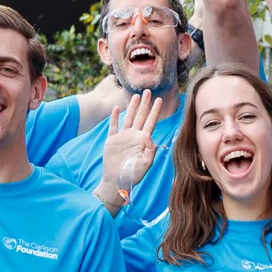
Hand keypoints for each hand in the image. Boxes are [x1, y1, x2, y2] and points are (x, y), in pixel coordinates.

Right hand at [100, 87, 159, 203]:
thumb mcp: (146, 164)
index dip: (155, 111)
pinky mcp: (112, 140)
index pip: (151, 122)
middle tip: (148, 90)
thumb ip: (150, 150)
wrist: (117, 181)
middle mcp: (134, 136)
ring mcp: (123, 137)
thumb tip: (149, 136)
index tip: (159, 100)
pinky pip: (113, 126)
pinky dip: (114, 117)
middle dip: (145, 104)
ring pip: (128, 118)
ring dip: (132, 107)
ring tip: (135, 95)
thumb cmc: (134, 175)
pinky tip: (115, 108)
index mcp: (143, 141)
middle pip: (141, 116)